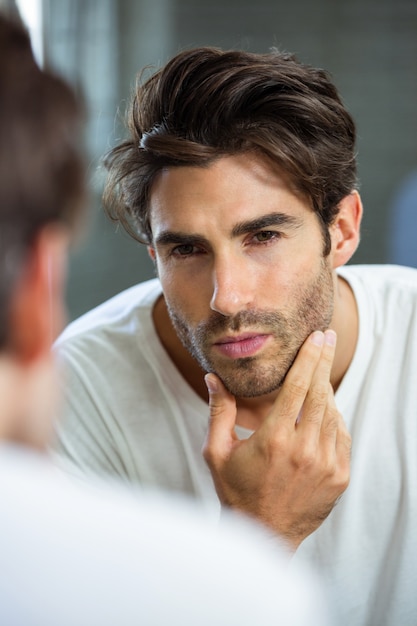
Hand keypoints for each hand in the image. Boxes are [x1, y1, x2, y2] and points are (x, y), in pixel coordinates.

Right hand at [202, 330, 350, 549]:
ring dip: (327, 389)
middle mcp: (305, 449)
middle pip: (320, 393)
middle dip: (323, 361)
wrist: (264, 535)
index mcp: (275, 438)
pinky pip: (342, 436)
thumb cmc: (236, 491)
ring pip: (333, 413)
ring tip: (319, 373)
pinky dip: (335, 417)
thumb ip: (219, 411)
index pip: (298, 386)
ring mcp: (326, 464)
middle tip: (328, 337)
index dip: (308, 358)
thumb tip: (213, 377)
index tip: (316, 337)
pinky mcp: (339, 477)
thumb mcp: (217, 452)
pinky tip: (325, 409)